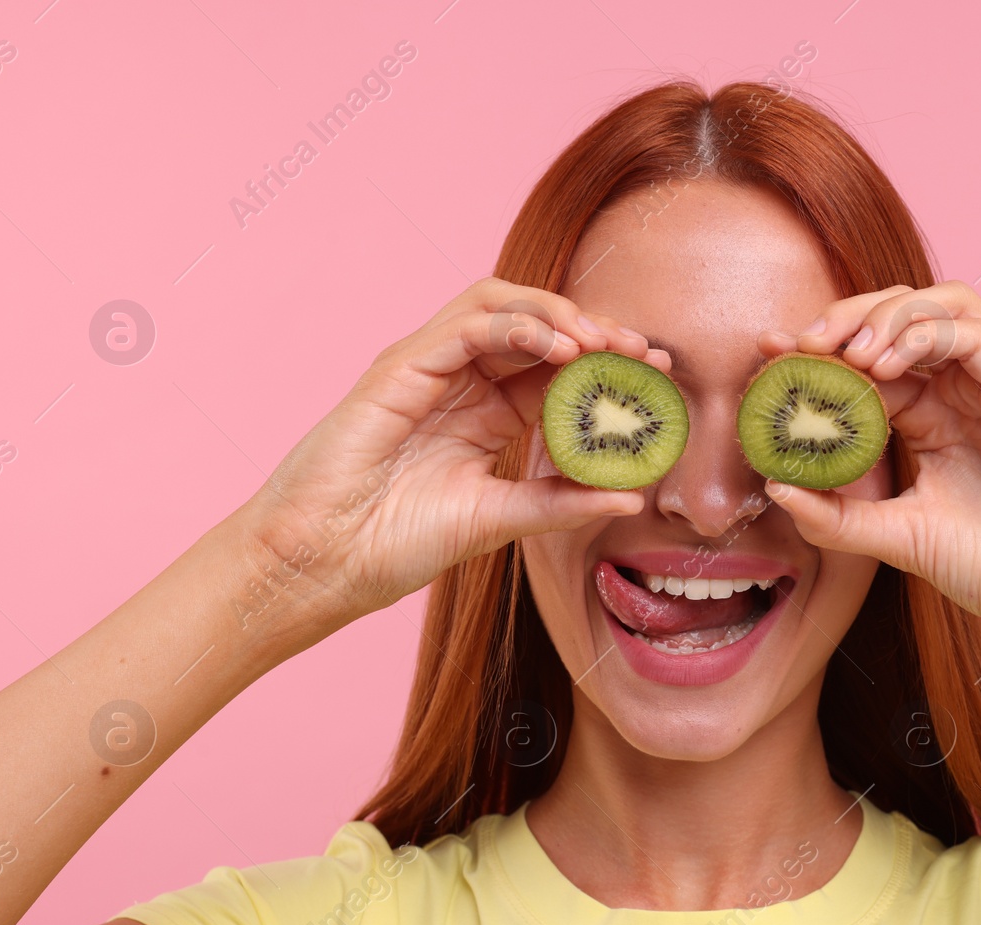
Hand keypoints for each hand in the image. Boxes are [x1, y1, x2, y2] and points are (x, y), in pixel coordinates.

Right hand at [230, 276, 666, 632]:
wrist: (324, 562)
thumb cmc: (396, 543)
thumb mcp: (501, 520)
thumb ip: (562, 503)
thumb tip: (632, 498)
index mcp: (486, 412)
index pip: (555, 366)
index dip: (606, 361)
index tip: (655, 373)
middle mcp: (460, 380)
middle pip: (536, 325)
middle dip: (594, 329)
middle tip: (640, 351)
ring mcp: (429, 367)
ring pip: (500, 307)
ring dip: (558, 314)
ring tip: (601, 343)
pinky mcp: (401, 366)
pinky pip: (465, 325)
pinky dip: (516, 325)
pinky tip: (557, 346)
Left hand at [758, 281, 980, 650]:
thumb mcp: (894, 537)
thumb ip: (836, 516)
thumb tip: (775, 486)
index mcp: (933, 414)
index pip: (871, 356)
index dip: (820, 347)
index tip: (770, 353)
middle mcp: (965, 388)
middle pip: (903, 313)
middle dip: (847, 315)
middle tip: (802, 344)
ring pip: (940, 304)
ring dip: (885, 314)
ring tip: (845, 353)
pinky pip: (972, 331)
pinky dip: (923, 332)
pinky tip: (884, 365)